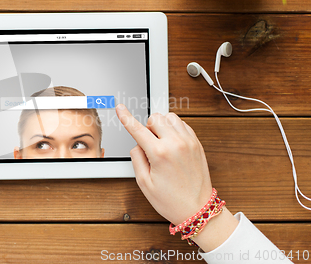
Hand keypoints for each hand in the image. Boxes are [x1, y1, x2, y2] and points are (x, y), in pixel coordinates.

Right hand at [116, 105, 237, 251]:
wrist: (197, 209)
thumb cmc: (171, 200)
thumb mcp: (144, 183)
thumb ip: (137, 158)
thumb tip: (137, 144)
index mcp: (160, 153)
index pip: (137, 128)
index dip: (125, 117)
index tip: (120, 107)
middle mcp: (176, 144)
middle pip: (155, 118)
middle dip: (148, 127)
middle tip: (149, 145)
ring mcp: (189, 142)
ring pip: (170, 117)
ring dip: (162, 126)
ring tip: (161, 143)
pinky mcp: (197, 143)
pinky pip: (182, 124)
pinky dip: (174, 129)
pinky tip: (172, 143)